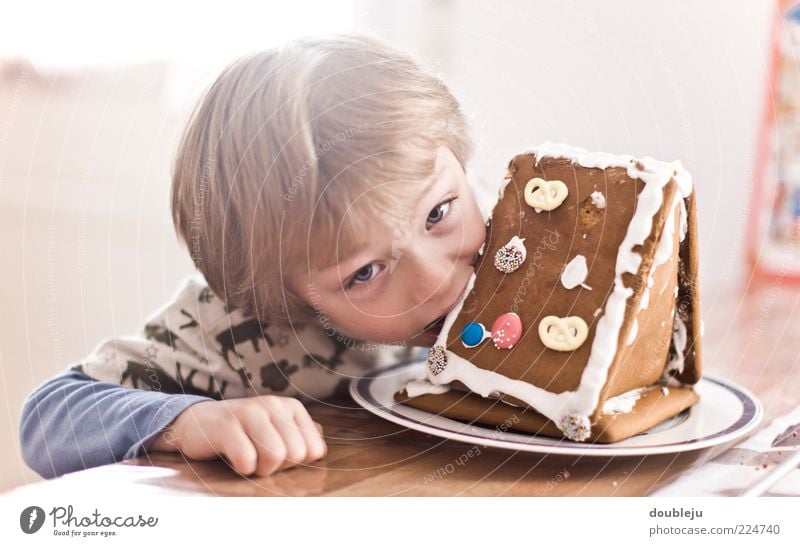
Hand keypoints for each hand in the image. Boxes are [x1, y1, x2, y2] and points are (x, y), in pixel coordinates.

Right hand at [148, 395, 326, 476]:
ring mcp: (249, 411)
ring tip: (246, 459)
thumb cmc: (241, 432)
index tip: (275, 455)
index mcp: (291, 407)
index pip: (314, 449)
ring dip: (259, 469)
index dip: (295, 462)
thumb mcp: (274, 430)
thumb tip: (321, 448)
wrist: (197, 422)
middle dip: (277, 467)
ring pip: (275, 456)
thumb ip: (299, 436)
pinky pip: (247, 459)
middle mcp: (274, 404)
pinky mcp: (226, 425)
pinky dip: (242, 469)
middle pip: (295, 454)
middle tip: (258, 459)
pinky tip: (232, 459)